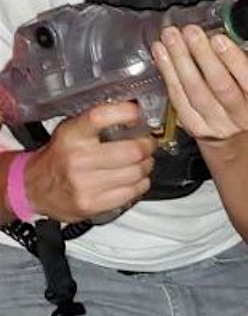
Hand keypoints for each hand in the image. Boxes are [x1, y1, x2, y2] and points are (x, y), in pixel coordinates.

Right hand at [21, 101, 153, 221]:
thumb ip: (101, 120)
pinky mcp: (91, 204)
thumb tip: (137, 110)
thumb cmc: (60, 157)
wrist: (32, 188)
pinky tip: (132, 179)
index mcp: (71, 135)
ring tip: (140, 162)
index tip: (139, 114)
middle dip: (147, 145)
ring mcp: (84, 184)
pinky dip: (139, 184)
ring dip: (145, 165)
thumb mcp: (72, 131)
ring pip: (137, 172)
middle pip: (132, 150)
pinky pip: (132, 192)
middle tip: (147, 143)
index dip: (127, 113)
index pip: (101, 117)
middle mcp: (77, 159)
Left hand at [152, 25, 247, 141]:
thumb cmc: (245, 96)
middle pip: (221, 86)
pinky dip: (168, 73)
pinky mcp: (195, 126)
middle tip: (190, 32)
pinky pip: (178, 98)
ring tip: (172, 38)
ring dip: (180, 61)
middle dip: (203, 55)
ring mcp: (217, 124)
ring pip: (195, 91)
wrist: (235, 132)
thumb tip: (217, 32)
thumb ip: (242, 59)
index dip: (234, 60)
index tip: (218, 38)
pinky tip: (162, 54)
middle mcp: (243, 116)